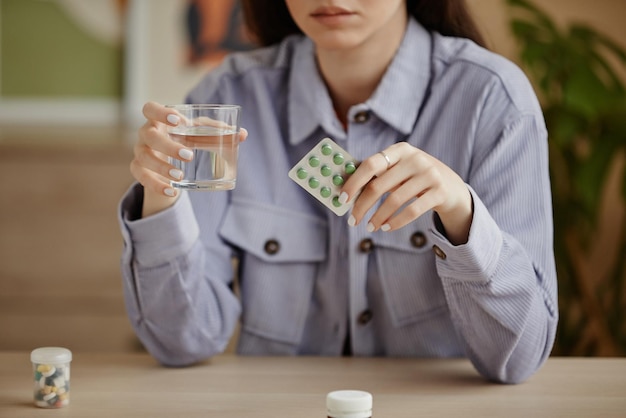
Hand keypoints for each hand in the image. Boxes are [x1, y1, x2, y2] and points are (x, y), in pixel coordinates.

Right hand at [130, 101, 247, 217]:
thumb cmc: (185, 140)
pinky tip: (172, 190)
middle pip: (149, 135)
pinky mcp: (139, 169)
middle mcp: (146, 134)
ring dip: (161, 167)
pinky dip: (156, 185)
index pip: (149, 108)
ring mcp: (140, 151)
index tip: (177, 120)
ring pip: (143, 157)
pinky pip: (141, 177)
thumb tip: (243, 134)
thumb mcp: (199, 134)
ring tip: (179, 176)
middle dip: (168, 145)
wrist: (168, 161)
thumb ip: (218, 132)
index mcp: (159, 120)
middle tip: (189, 156)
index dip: (160, 112)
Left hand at [340, 142, 472, 244]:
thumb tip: (347, 191)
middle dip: (362, 205)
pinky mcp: (439, 192)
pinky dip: (395, 222)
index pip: (371, 164)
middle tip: (353, 221)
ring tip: (370, 227)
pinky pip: (412, 211)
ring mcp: (429, 174)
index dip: (354, 182)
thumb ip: (377, 175)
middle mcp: (415, 159)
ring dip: (378, 217)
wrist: (452, 187)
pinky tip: (386, 227)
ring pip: (395, 200)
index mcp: (400, 150)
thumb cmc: (415, 179)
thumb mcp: (399, 170)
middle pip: (379, 185)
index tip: (342, 198)